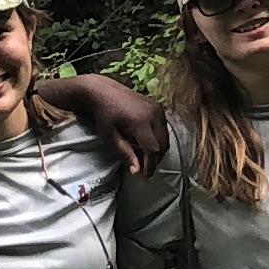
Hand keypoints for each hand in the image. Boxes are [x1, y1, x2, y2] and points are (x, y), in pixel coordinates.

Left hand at [52, 72, 167, 177]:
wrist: (103, 90)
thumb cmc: (103, 114)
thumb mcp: (110, 136)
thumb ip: (125, 153)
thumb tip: (137, 172)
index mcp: (141, 121)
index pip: (152, 149)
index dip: (150, 166)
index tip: (145, 177)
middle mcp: (154, 114)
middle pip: (163, 145)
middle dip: (155, 160)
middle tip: (144, 170)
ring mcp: (158, 109)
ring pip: (165, 137)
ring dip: (158, 150)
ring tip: (144, 158)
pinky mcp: (158, 106)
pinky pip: (164, 128)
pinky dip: (158, 139)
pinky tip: (146, 144)